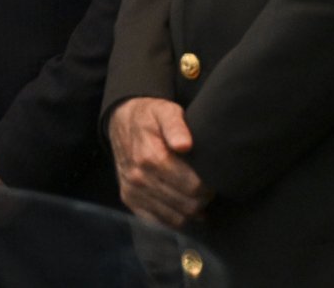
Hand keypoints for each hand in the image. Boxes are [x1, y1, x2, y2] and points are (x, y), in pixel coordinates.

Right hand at [109, 97, 211, 226]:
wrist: (121, 121)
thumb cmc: (149, 117)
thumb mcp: (164, 110)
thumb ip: (176, 125)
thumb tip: (185, 145)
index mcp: (150, 158)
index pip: (192, 187)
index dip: (208, 185)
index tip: (212, 177)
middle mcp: (138, 178)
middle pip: (187, 205)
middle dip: (203, 199)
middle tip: (207, 187)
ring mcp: (132, 191)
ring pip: (176, 219)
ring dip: (190, 210)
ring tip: (195, 195)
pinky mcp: (129, 199)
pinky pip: (159, 222)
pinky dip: (174, 218)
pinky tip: (181, 205)